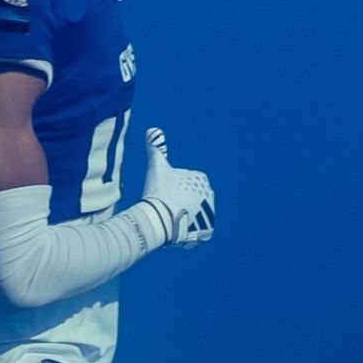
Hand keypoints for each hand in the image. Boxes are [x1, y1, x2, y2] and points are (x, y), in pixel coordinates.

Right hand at [140, 128, 216, 247]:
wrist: (162, 218)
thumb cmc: (159, 191)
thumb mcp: (157, 167)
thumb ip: (156, 148)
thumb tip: (152, 129)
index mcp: (200, 179)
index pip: (183, 184)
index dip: (170, 190)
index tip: (162, 194)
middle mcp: (209, 194)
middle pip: (188, 200)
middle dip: (177, 205)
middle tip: (164, 209)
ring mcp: (209, 213)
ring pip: (192, 216)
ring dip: (182, 219)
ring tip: (169, 222)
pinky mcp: (208, 230)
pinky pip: (197, 232)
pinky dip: (188, 234)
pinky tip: (176, 232)